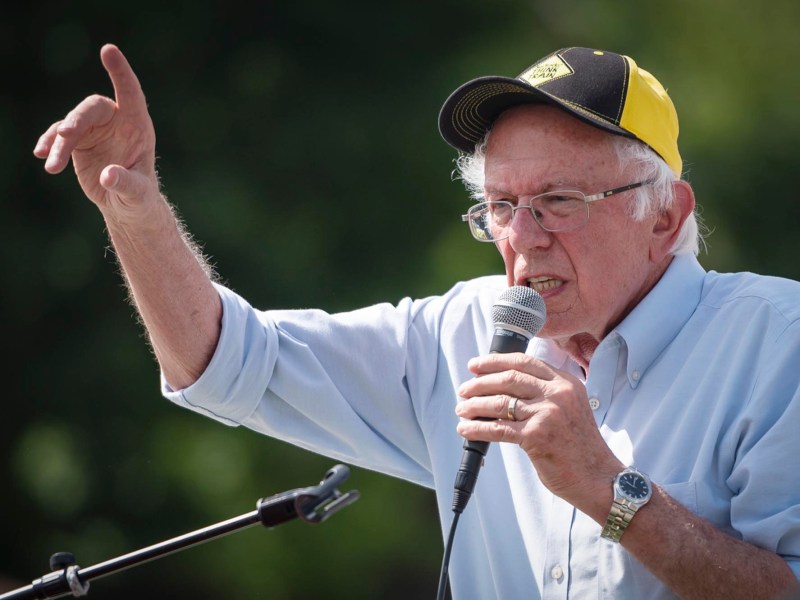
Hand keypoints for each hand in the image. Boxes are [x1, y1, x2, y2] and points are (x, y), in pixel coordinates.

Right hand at [33, 44, 158, 220]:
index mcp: (137, 126)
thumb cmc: (140, 197)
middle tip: (64, 134)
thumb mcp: (138, 194)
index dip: (120, 72)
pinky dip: (49, 144)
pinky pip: (58, 136)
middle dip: (77, 119)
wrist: (126, 205)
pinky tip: (41, 155)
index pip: (130, 92)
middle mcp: (116, 121)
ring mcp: (95, 129)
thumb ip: (126, 183)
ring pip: (71, 124)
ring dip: (59, 143)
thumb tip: (108, 176)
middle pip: (92, 108)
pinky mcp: (79, 140)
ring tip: (52, 166)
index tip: (108, 50)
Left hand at [455, 353, 621, 511]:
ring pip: (500, 403)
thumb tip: (503, 385)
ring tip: (461, 409)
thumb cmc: (580, 446)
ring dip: (474, 406)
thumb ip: (546, 392)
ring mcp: (547, 414)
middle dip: (480, 383)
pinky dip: (477, 428)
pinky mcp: (536, 437)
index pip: (524, 362)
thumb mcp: (570, 407)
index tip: (475, 366)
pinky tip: (465, 430)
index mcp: (566, 383)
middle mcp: (558, 394)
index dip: (495, 362)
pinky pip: (498, 429)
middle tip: (464, 389)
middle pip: (508, 379)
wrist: (598, 477)